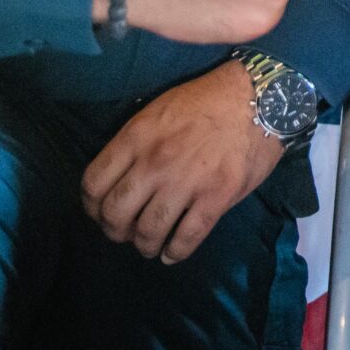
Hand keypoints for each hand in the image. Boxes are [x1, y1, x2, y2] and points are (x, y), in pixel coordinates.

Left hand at [82, 61, 282, 262]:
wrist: (258, 97)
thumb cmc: (207, 100)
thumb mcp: (159, 110)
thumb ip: (136, 143)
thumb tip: (122, 177)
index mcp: (136, 138)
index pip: (93, 184)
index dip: (92, 206)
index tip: (100, 211)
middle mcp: (155, 163)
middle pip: (115, 214)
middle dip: (115, 231)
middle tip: (125, 231)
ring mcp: (186, 182)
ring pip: (148, 231)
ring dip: (144, 246)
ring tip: (150, 245)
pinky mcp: (216, 198)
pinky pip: (186, 238)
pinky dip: (175, 253)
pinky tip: (172, 253)